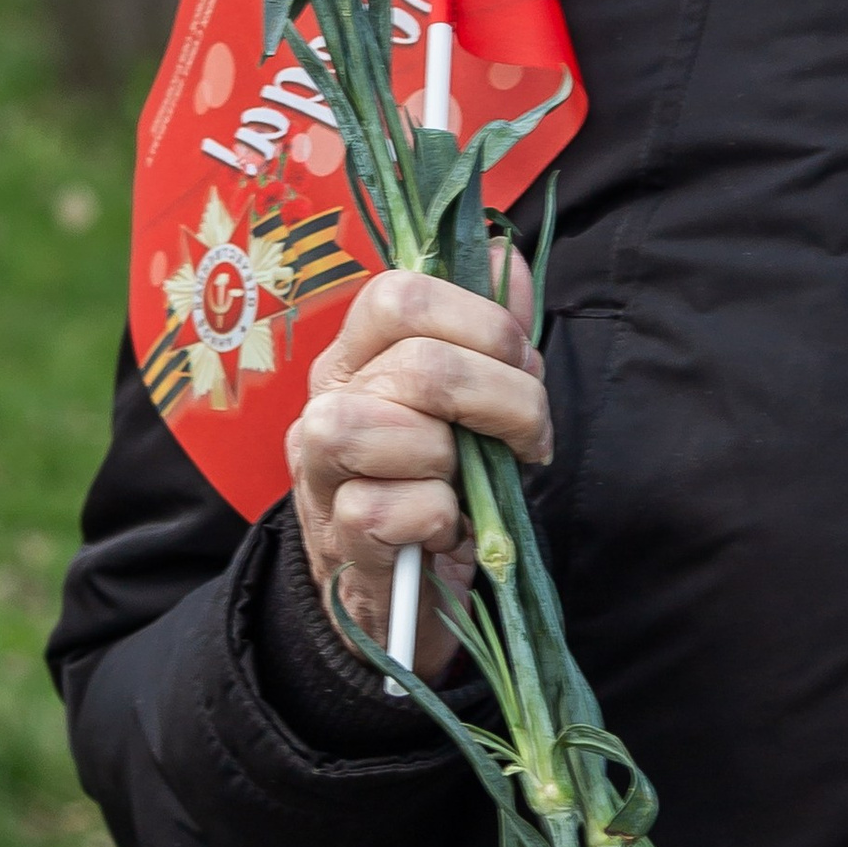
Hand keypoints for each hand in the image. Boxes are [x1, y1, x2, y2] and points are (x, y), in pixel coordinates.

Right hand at [285, 260, 549, 674]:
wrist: (400, 587)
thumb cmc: (437, 480)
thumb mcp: (471, 401)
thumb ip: (488, 331)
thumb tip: (507, 259)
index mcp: (358, 354)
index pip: (399, 294)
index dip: (480, 322)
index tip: (523, 367)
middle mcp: (327, 399)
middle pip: (418, 365)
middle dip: (504, 399)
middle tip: (527, 436)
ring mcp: (321, 469)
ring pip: (384, 429)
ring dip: (451, 459)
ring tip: (462, 484)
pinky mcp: (336, 536)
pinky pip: (388, 510)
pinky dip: (438, 520)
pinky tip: (444, 530)